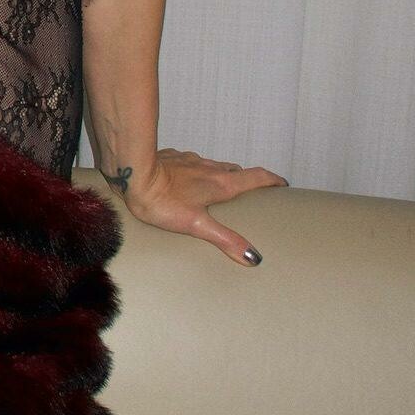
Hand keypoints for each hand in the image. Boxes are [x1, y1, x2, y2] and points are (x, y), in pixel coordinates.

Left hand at [108, 147, 286, 266]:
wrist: (131, 174)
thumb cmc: (162, 200)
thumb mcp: (197, 225)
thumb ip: (226, 239)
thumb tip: (253, 257)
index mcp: (220, 183)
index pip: (256, 177)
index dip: (272, 180)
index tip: (283, 184)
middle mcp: (208, 167)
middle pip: (235, 171)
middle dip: (246, 180)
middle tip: (251, 193)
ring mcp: (189, 160)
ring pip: (212, 165)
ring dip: (220, 174)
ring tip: (219, 189)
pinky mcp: (171, 158)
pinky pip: (190, 163)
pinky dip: (195, 171)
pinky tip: (185, 180)